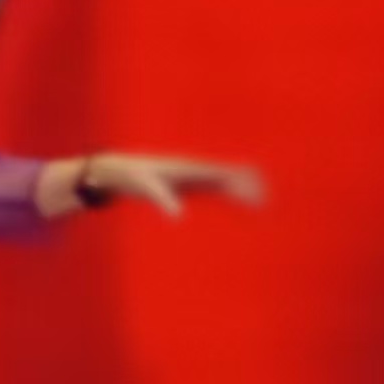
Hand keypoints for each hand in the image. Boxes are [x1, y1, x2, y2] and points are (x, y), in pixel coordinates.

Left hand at [67, 153, 264, 219]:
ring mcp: (189, 178)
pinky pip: (212, 191)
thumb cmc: (128, 175)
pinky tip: (238, 204)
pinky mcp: (184, 187)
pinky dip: (228, 196)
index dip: (242, 181)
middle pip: (228, 178)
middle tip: (272, 203)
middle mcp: (192, 171)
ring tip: (264, 205)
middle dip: (249, 186)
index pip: (222, 174)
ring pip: (223, 184)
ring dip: (242, 192)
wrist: (111, 170)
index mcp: (188, 168)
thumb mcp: (143, 186)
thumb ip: (161, 198)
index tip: (259, 192)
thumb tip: (178, 215)